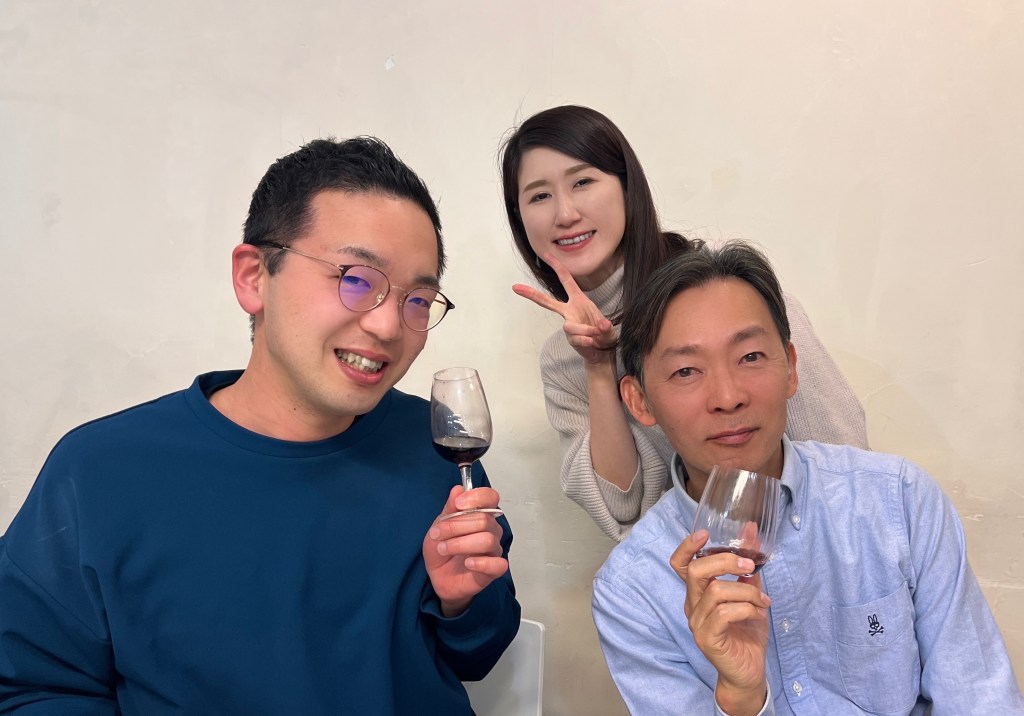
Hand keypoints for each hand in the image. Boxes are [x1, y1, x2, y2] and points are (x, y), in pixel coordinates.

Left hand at [423, 485, 508, 616]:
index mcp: (480, 515)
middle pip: (484, 520)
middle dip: (455, 526)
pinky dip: (480, 563)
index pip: (491, 497)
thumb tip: (458, 489)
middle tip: (438, 534)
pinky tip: (467, 563)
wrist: (438, 576)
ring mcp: (493, 550)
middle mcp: (491, 530)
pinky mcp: (493, 570)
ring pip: (487, 540)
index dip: (477, 497)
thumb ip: (450, 509)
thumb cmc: (442, 550)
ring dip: (460, 544)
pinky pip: (498, 564)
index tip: (458, 504)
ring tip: (444, 549)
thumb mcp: (439, 526)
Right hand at [512, 253, 616, 365]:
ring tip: (596, 335)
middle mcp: (570, 310)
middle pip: (547, 302)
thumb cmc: (605, 334)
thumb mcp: (609, 328)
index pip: (566, 280)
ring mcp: (568, 324)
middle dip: (532, 294)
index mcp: (579, 300)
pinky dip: (585, 341)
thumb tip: (601, 325)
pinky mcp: (569, 338)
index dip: (557, 267)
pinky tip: (591, 342)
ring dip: (585, 330)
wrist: (603, 352)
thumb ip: (606, 327)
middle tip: (516, 288)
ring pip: (569, 326)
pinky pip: (574, 338)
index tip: (547, 255)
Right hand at [670, 530, 770, 715]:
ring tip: (763, 601)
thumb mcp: (750, 594)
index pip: (680, 565)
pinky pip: (724, 614)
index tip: (705, 534)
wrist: (747, 672)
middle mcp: (692, 605)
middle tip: (749, 566)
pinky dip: (746, 608)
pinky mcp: (707, 638)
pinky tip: (758, 613)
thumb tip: (752, 532)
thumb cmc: (746, 632)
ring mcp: (697, 623)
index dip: (687, 547)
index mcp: (698, 592)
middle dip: (725, 562)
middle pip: (696, 571)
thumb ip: (747, 568)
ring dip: (746, 591)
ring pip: (716, 592)